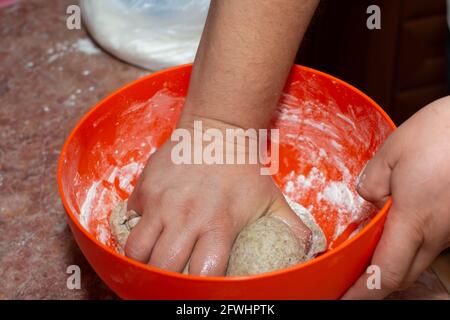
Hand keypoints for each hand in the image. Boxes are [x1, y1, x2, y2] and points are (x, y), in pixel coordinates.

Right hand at [124, 117, 310, 275]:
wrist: (219, 129)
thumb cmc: (245, 169)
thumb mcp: (273, 199)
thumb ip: (292, 229)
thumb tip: (310, 252)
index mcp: (219, 224)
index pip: (201, 274)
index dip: (200, 286)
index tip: (202, 285)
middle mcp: (186, 216)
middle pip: (162, 268)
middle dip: (167, 279)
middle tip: (175, 275)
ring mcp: (161, 201)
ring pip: (135, 250)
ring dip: (144, 260)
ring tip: (156, 257)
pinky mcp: (145, 188)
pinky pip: (131, 219)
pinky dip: (137, 229)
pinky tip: (152, 226)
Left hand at [343, 96, 449, 298]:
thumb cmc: (442, 133)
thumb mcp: (392, 153)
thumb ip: (372, 182)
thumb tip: (369, 198)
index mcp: (416, 220)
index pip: (386, 272)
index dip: (363, 292)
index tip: (345, 298)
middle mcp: (438, 233)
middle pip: (403, 273)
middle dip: (376, 282)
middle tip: (351, 279)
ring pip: (418, 259)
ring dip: (393, 262)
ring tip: (369, 252)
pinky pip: (432, 241)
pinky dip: (411, 244)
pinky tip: (400, 226)